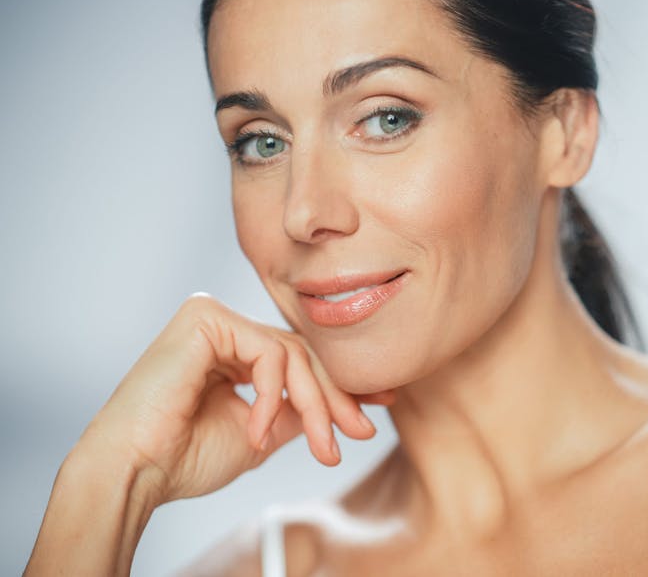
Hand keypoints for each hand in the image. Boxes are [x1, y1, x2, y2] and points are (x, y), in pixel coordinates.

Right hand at [77, 292, 394, 505]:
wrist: (138, 470)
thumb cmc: (186, 457)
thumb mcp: (263, 432)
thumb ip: (297, 410)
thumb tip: (345, 406)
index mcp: (232, 352)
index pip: (298, 362)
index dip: (338, 389)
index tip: (370, 415)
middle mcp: (224, 329)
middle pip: (301, 355)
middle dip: (336, 398)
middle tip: (361, 432)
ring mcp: (214, 318)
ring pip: (292, 354)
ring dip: (314, 404)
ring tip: (321, 446)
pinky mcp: (206, 317)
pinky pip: (268, 352)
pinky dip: (274, 395)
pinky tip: (260, 431)